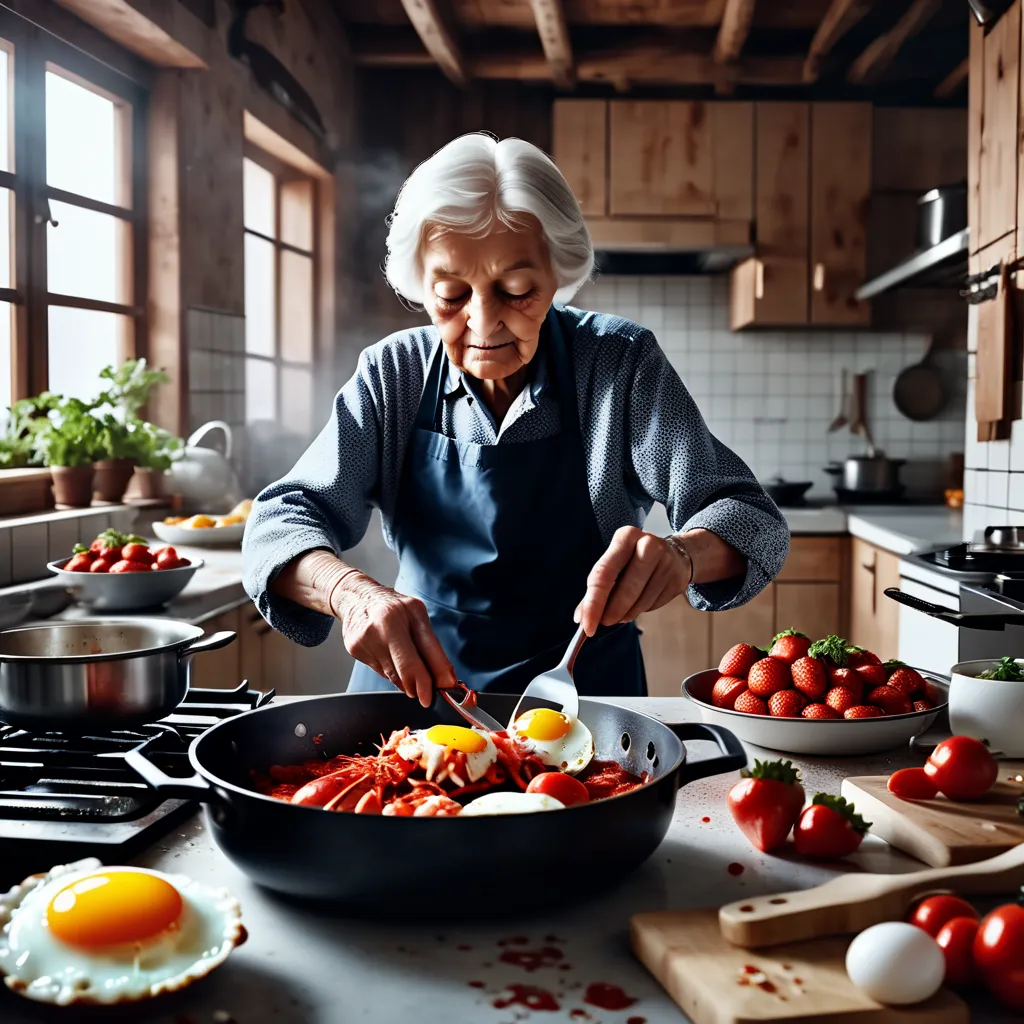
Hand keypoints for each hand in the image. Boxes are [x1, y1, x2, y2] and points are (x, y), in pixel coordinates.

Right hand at [331, 572, 455, 706]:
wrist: (357, 597)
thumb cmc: (393, 606)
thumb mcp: (417, 614)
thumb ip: (430, 645)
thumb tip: (442, 679)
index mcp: (403, 613)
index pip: (423, 652)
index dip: (433, 677)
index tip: (442, 690)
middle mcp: (382, 625)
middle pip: (405, 669)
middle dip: (419, 686)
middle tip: (426, 694)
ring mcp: (366, 639)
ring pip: (393, 675)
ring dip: (406, 679)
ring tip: (407, 666)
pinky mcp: (355, 650)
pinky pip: (380, 672)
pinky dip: (391, 671)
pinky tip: (390, 657)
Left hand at [575, 527, 689, 635]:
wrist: (675, 554)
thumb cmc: (636, 560)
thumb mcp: (615, 564)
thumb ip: (596, 588)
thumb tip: (581, 617)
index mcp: (626, 536)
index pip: (604, 573)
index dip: (594, 602)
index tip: (587, 624)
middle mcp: (648, 545)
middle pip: (625, 588)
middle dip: (611, 612)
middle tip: (604, 622)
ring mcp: (666, 562)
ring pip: (640, 601)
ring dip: (626, 614)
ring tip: (621, 613)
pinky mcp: (677, 580)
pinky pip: (653, 606)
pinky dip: (641, 611)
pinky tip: (639, 604)